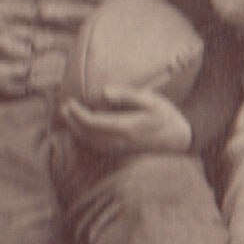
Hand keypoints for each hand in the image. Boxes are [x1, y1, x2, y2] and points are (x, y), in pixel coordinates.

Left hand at [59, 86, 193, 157]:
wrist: (180, 138)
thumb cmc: (166, 115)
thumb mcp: (150, 100)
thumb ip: (126, 95)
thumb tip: (103, 92)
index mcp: (126, 127)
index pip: (93, 123)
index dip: (77, 114)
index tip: (70, 102)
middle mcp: (120, 141)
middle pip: (87, 135)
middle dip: (72, 121)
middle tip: (63, 107)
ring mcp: (120, 149)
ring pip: (90, 143)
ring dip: (76, 130)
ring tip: (68, 115)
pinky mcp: (121, 151)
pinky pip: (97, 147)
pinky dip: (85, 138)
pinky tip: (80, 128)